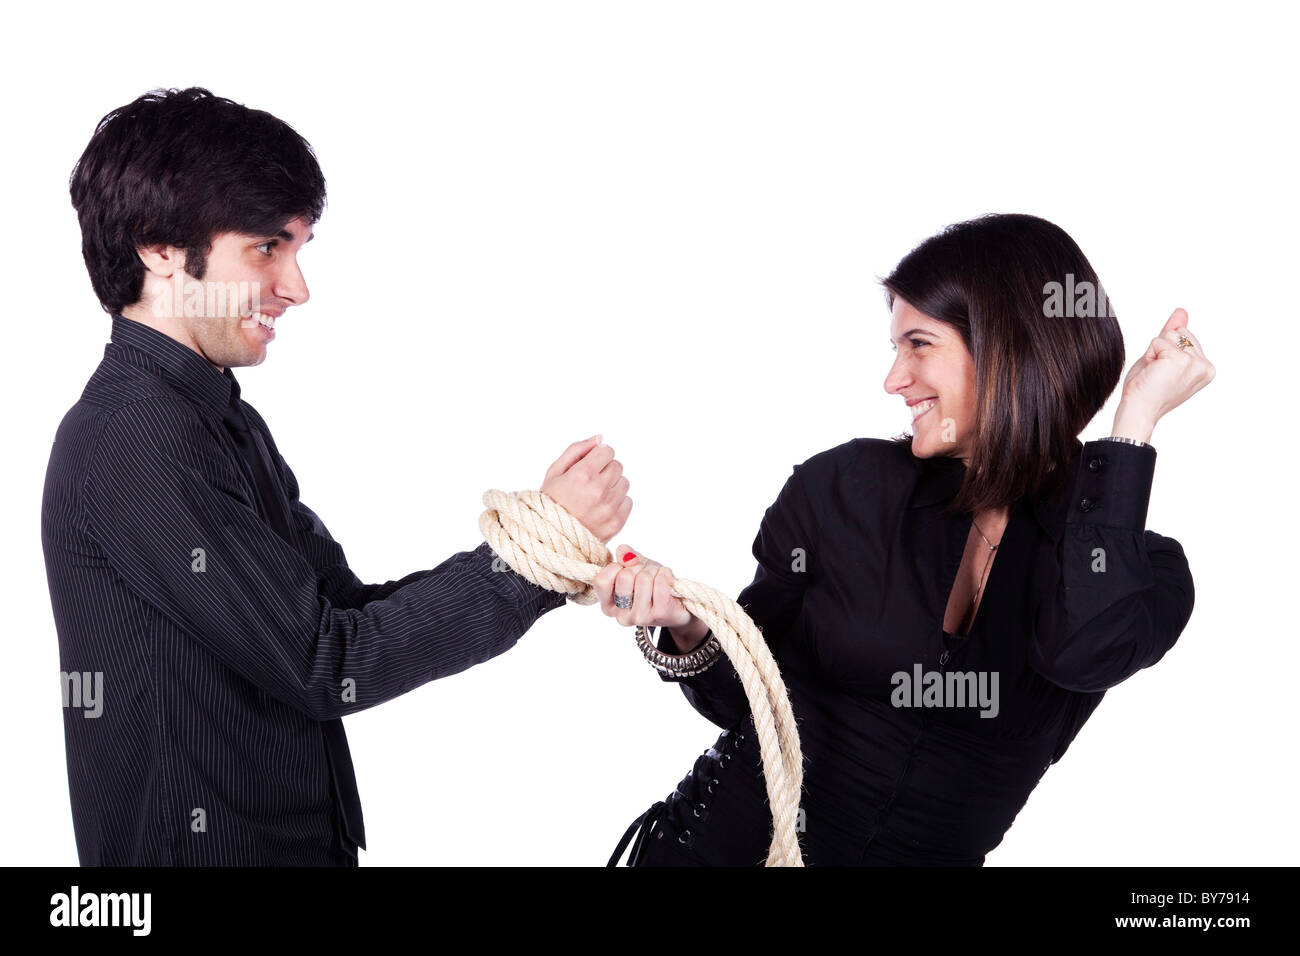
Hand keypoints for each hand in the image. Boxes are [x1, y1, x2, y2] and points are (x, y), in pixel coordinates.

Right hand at [541, 434, 631, 542]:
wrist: (550, 539)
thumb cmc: (549, 504)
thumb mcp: (554, 472)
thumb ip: (577, 450)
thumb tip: (599, 438)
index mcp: (582, 475)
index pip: (607, 451)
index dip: (598, 456)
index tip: (589, 466)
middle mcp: (598, 490)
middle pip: (617, 466)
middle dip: (605, 470)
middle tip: (590, 483)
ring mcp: (609, 508)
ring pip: (624, 483)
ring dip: (612, 486)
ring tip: (594, 496)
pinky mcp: (616, 522)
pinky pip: (628, 501)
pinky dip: (617, 502)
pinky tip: (600, 508)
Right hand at [592, 546, 703, 647]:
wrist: (678, 606)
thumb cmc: (652, 586)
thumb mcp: (636, 569)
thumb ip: (626, 558)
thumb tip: (622, 551)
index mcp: (609, 606)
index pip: (601, 581)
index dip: (615, 567)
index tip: (626, 567)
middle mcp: (621, 616)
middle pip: (624, 577)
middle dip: (638, 567)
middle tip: (646, 573)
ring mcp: (640, 617)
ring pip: (643, 579)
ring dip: (653, 571)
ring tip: (658, 577)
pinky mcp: (660, 614)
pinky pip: (660, 583)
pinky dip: (665, 573)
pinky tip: (667, 578)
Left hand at [1117, 309, 1215, 424]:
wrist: (1138, 409)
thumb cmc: (1147, 389)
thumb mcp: (1162, 357)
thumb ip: (1173, 335)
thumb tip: (1181, 311)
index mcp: (1206, 368)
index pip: (1184, 336)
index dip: (1166, 351)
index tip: (1163, 373)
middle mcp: (1205, 365)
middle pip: (1179, 332)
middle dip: (1162, 349)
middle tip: (1157, 373)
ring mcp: (1195, 362)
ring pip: (1169, 335)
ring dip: (1155, 352)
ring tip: (1154, 373)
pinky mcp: (1180, 360)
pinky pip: (1157, 340)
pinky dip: (1149, 355)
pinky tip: (1152, 372)